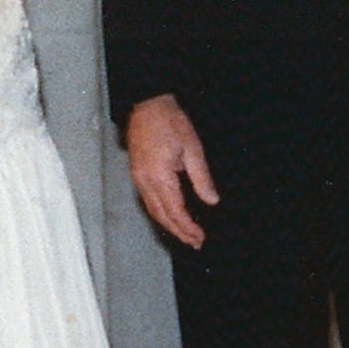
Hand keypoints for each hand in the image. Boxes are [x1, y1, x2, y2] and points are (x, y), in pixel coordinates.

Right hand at [125, 94, 218, 248]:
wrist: (147, 104)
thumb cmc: (170, 121)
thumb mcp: (192, 148)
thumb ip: (201, 178)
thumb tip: (211, 201)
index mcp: (159, 176)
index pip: (175, 211)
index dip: (188, 227)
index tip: (200, 237)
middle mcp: (145, 181)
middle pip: (161, 216)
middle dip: (178, 232)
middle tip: (195, 242)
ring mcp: (138, 177)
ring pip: (152, 210)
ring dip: (169, 225)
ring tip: (185, 234)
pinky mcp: (136, 173)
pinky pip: (147, 200)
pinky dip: (160, 213)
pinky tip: (170, 215)